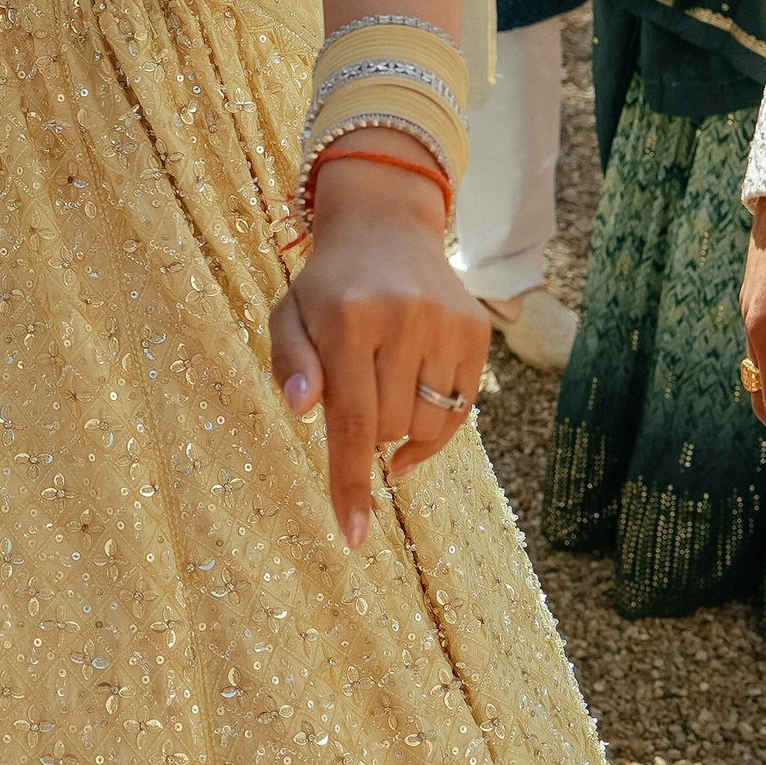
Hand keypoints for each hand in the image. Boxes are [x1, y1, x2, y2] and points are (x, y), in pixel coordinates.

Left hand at [269, 156, 489, 544]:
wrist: (386, 227)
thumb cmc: (327, 286)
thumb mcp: (289, 316)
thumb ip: (289, 363)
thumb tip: (301, 411)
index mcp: (347, 317)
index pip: (350, 420)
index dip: (350, 483)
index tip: (355, 537)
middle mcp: (402, 318)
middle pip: (387, 429)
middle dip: (365, 428)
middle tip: (355, 386)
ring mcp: (445, 324)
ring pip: (425, 426)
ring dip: (399, 425)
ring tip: (383, 382)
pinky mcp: (476, 331)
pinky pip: (460, 412)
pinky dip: (433, 428)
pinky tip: (414, 406)